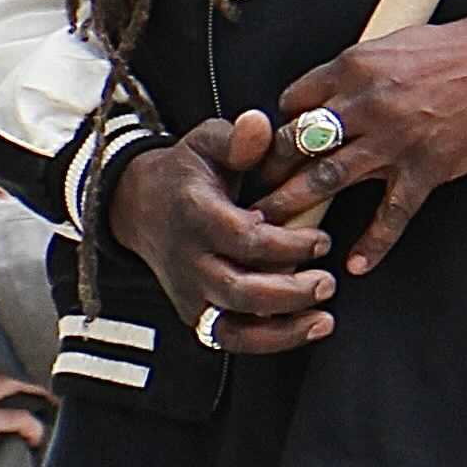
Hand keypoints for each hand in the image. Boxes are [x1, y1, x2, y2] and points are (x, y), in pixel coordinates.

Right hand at [105, 114, 338, 348]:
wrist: (139, 205)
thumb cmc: (186, 172)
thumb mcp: (207, 142)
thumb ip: (238, 138)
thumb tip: (260, 124)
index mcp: (196, 213)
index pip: (242, 239)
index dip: (287, 244)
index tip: (322, 240)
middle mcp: (189, 259)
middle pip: (238, 290)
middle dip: (289, 292)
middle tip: (327, 282)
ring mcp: (189, 291)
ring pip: (231, 327)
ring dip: (281, 330)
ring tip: (324, 319)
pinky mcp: (194, 313)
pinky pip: (229, 340)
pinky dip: (267, 342)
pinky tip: (304, 329)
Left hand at [256, 10, 466, 275]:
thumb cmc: (452, 50)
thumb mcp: (391, 45)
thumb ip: (353, 72)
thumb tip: (321, 96)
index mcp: (354, 67)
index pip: (293, 102)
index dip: (276, 127)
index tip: (267, 148)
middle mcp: (367, 104)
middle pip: (298, 143)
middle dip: (268, 173)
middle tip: (248, 197)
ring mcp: (395, 141)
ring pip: (329, 179)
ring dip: (297, 208)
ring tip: (272, 233)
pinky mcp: (425, 170)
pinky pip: (391, 214)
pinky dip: (373, 244)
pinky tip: (355, 263)